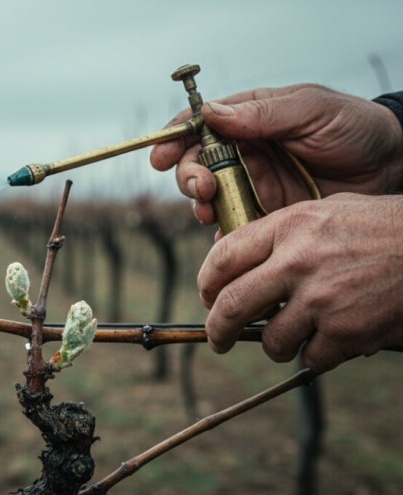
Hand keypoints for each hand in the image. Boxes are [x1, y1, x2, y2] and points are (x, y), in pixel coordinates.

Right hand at [151, 84, 402, 224]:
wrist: (393, 167)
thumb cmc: (355, 129)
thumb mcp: (311, 110)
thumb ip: (262, 113)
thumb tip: (211, 113)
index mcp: (249, 120)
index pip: (200, 126)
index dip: (174, 139)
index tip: (161, 157)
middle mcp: (244, 153)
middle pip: (196, 164)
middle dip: (188, 177)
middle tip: (201, 189)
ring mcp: (253, 185)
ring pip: (209, 198)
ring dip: (200, 206)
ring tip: (208, 211)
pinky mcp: (265, 216)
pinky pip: (235, 229)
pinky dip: (224, 237)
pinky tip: (226, 239)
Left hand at [197, 193, 402, 371]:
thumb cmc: (384, 228)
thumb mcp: (327, 212)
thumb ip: (283, 233)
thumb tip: (242, 259)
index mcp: (289, 227)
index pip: (223, 258)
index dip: (206, 283)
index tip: (207, 297)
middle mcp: (297, 262)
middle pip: (231, 305)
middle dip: (218, 330)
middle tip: (218, 340)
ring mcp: (321, 299)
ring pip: (272, 341)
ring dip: (276, 346)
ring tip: (289, 340)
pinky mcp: (346, 331)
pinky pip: (312, 358)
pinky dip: (317, 356)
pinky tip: (330, 342)